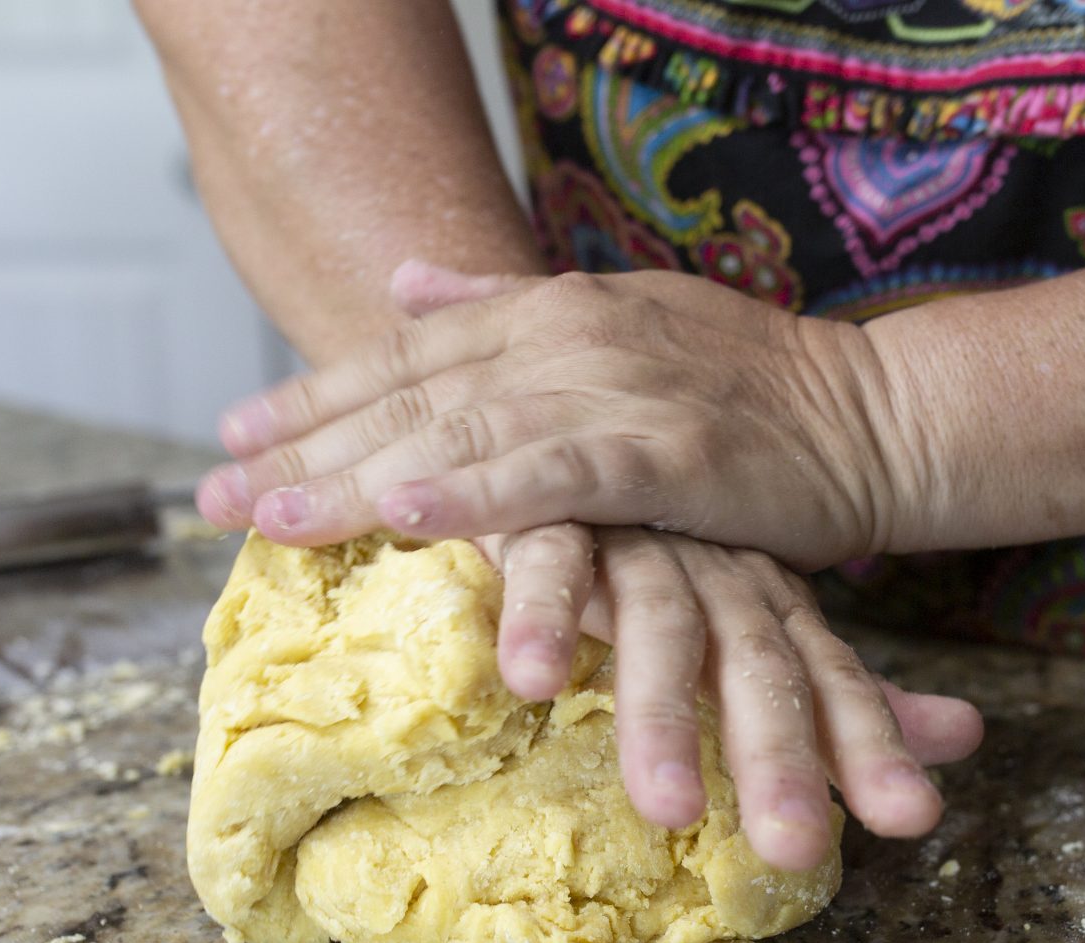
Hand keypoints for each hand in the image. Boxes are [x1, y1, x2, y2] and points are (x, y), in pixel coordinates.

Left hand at [196, 260, 922, 571]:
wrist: (872, 415)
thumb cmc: (750, 391)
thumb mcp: (621, 326)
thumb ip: (507, 308)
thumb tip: (409, 284)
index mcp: (552, 314)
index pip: (407, 356)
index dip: (315, 394)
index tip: (236, 432)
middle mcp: (568, 339)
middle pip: (411, 397)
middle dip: (304, 448)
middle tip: (212, 495)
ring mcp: (614, 390)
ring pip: (461, 435)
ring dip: (358, 477)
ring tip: (269, 517)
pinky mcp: (664, 451)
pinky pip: (552, 478)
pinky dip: (475, 494)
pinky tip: (402, 514)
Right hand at [480, 522, 981, 869]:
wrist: (571, 437)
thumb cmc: (673, 556)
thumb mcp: (763, 625)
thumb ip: (846, 694)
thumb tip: (969, 736)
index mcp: (772, 607)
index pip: (834, 683)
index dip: (874, 747)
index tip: (912, 819)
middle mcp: (718, 576)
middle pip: (756, 668)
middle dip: (778, 756)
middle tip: (794, 847)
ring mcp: (637, 545)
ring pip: (660, 627)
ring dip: (662, 717)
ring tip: (667, 810)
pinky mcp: (549, 516)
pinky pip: (551, 563)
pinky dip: (541, 614)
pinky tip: (532, 678)